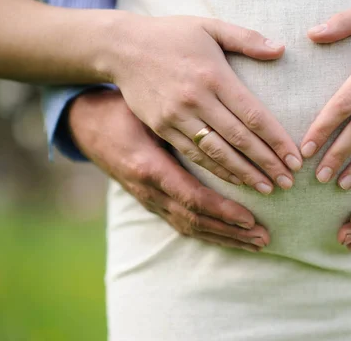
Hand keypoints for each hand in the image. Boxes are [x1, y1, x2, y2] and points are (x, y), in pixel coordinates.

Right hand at [67, 89, 269, 251]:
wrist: (87, 125)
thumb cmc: (121, 108)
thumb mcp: (147, 109)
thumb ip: (180, 118)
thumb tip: (224, 118)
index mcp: (148, 168)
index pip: (192, 197)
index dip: (223, 210)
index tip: (252, 217)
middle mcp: (148, 190)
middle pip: (194, 220)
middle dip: (230, 231)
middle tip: (264, 236)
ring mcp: (148, 200)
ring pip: (189, 226)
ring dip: (224, 237)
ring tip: (256, 241)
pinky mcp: (150, 202)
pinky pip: (181, 223)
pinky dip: (208, 232)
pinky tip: (230, 236)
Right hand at [103, 14, 302, 193]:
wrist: (121, 47)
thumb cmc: (172, 34)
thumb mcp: (210, 26)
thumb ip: (246, 38)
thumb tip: (281, 49)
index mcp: (213, 75)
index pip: (253, 115)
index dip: (277, 140)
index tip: (296, 158)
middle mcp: (196, 99)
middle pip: (239, 139)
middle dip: (267, 163)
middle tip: (290, 182)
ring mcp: (177, 116)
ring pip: (217, 153)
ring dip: (245, 174)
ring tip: (268, 189)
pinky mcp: (162, 127)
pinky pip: (193, 154)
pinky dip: (216, 170)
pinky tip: (235, 181)